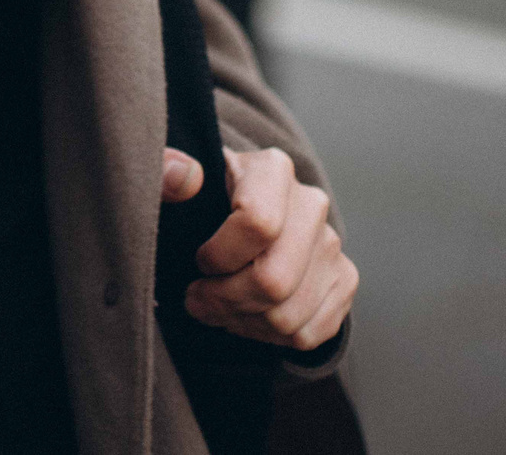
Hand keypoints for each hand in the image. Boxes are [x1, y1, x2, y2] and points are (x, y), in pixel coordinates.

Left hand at [167, 146, 357, 351]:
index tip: (199, 261)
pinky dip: (269, 336)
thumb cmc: (200, 199)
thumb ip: (162, 172)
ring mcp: (331, 243)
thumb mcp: (173, 180)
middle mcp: (310, 203)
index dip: (220, 256)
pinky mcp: (343, 279)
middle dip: (226, 301)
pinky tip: (247, 313)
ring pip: (289, 316)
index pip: (258, 224)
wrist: (237, 214)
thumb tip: (185, 177)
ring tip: (220, 306)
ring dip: (243, 322)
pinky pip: (308, 334)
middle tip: (198, 298)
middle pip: (274, 281)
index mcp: (272, 169)